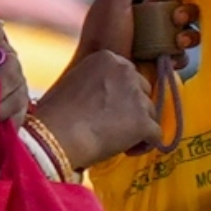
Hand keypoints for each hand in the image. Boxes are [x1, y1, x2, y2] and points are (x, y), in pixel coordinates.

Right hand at [36, 50, 162, 170]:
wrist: (56, 135)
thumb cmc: (54, 114)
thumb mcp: (71, 83)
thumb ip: (92, 82)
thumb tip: (99, 98)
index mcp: (107, 59)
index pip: (126, 75)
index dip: (119, 94)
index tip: (107, 109)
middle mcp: (126, 71)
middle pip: (142, 91)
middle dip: (132, 108)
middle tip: (114, 126)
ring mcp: (137, 96)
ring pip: (150, 113)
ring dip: (137, 127)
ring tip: (118, 142)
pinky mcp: (144, 121)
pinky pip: (156, 135)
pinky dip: (144, 145)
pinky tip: (127, 152)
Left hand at [76, 0, 198, 68]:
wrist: (103, 76)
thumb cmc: (102, 35)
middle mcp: (149, 16)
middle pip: (181, 4)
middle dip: (181, 12)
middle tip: (172, 20)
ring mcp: (157, 38)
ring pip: (187, 28)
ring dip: (187, 34)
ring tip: (177, 42)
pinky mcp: (162, 59)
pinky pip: (183, 53)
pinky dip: (179, 55)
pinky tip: (167, 59)